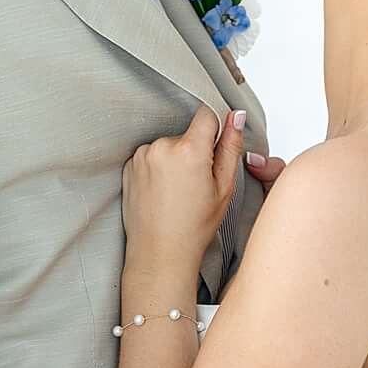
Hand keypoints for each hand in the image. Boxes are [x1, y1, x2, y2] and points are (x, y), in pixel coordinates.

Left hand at [127, 103, 242, 260]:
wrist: (159, 254)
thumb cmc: (192, 229)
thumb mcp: (223, 189)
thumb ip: (230, 148)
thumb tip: (236, 117)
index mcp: (189, 150)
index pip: (207, 114)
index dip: (215, 128)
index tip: (215, 147)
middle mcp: (162, 146)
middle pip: (186, 134)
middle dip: (194, 152)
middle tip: (195, 185)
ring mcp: (143, 154)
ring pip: (168, 146)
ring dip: (174, 161)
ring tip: (176, 192)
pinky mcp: (130, 164)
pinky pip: (151, 156)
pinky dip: (158, 169)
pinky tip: (162, 193)